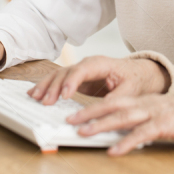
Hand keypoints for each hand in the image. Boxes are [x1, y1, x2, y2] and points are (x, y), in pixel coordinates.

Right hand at [26, 55, 170, 105]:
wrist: (138, 73)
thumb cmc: (135, 80)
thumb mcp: (130, 90)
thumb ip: (116, 98)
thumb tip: (102, 109)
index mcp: (100, 64)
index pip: (82, 70)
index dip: (71, 82)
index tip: (64, 96)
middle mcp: (87, 64)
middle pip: (66, 72)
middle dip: (54, 86)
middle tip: (46, 102)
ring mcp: (81, 70)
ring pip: (59, 74)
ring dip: (46, 85)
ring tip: (34, 96)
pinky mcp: (77, 79)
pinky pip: (59, 80)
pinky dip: (47, 86)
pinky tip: (36, 93)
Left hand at [68, 93, 173, 155]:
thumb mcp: (161, 114)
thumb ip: (143, 120)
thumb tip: (124, 132)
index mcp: (143, 101)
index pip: (112, 101)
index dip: (93, 107)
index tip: (76, 114)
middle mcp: (145, 104)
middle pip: (112, 106)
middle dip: (89, 113)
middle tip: (70, 120)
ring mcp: (155, 113)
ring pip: (122, 118)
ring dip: (101, 125)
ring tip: (84, 132)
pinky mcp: (165, 125)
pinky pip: (142, 134)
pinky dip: (126, 142)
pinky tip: (114, 151)